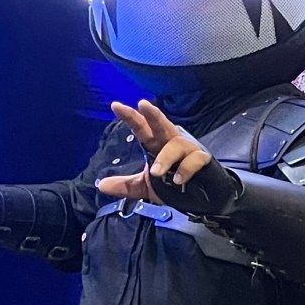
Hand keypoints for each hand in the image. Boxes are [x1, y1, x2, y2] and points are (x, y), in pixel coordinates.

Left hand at [95, 100, 217, 204]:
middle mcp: (171, 143)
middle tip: (143, 105)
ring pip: (177, 144)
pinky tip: (179, 179)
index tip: (116, 105)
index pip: (142, 128)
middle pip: (162, 124)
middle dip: (153, 115)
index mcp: (156, 145)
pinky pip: (194, 159)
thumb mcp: (147, 187)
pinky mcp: (202, 160)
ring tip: (156, 172)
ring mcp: (188, 150)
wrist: (201, 199)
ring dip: (166, 157)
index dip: (130, 117)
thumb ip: (126, 185)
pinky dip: (185, 169)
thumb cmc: (174, 186)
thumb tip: (101, 185)